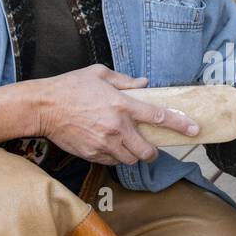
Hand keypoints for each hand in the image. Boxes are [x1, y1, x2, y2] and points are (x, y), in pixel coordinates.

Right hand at [34, 65, 198, 164]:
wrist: (42, 107)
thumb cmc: (70, 87)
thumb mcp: (99, 73)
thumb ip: (125, 80)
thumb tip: (144, 83)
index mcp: (122, 105)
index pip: (159, 117)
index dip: (180, 124)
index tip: (194, 130)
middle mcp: (117, 127)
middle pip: (147, 151)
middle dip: (153, 152)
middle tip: (151, 147)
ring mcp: (104, 143)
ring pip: (130, 159)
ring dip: (134, 155)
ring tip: (127, 145)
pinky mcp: (92, 154)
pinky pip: (112, 161)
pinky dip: (115, 156)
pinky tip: (109, 146)